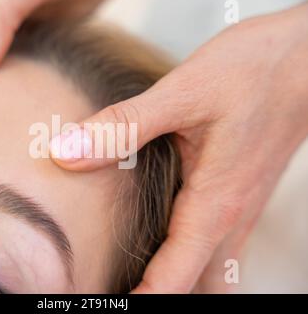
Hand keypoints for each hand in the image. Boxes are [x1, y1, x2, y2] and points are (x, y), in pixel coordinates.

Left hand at [49, 2, 307, 292]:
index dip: (138, 299)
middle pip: (194, 288)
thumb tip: (65, 153)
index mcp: (214, 203)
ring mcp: (239, 210)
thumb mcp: (182, 93)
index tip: (101, 298)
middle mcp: (230, 217)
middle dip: (157, 295)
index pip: (172, 280)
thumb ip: (123, 126)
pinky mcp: (239, 197)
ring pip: (210, 275)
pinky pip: (217, 251)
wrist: (304, 58)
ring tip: (135, 279)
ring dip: (177, 284)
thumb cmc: (253, 71)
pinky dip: (191, 264)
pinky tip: (166, 246)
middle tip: (111, 288)